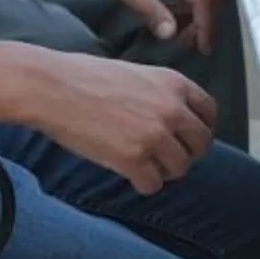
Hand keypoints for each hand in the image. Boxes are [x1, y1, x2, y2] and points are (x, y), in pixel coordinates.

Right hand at [20, 51, 217, 194]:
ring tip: (144, 166)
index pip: (209, 112)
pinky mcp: (134, 159)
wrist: (50, 87)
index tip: (187, 138)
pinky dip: (142, 184)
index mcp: (174, 83)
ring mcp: (155, 135)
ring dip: (164, 172)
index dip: (200, 129)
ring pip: (180, 169)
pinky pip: (153, 185)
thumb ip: (161, 94)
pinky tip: (129, 175)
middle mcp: (172, 109)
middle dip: (186, 154)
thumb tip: (175, 118)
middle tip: (167, 159)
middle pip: (201, 144)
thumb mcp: (136, 73)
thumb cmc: (83, 77)